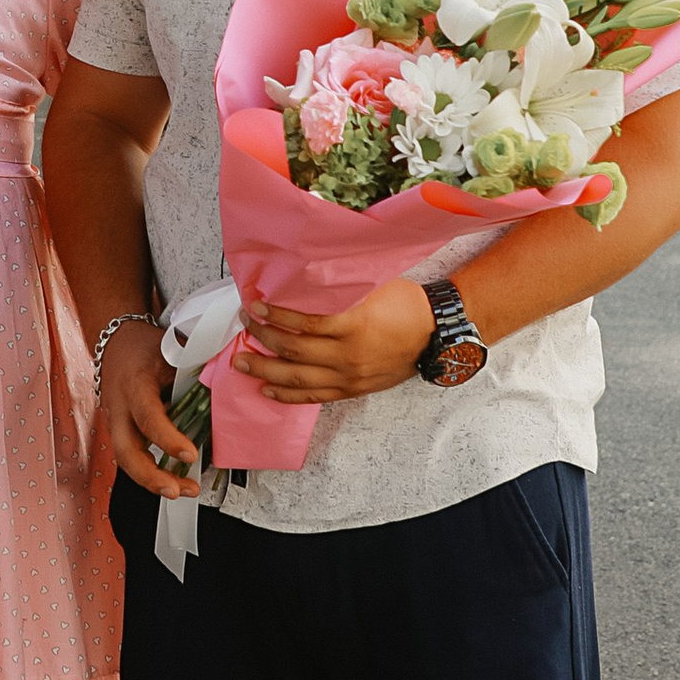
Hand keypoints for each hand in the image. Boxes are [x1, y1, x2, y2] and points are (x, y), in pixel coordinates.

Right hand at [99, 320, 199, 500]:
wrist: (116, 342)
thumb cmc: (145, 347)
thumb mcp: (170, 349)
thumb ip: (195, 368)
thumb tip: (228, 380)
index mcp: (135, 385)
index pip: (148, 417)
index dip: (167, 439)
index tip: (191, 455)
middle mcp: (120, 408)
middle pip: (126, 452)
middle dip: (150, 477)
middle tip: (177, 491)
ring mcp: (116, 422)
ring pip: (126, 460)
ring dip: (152, 481)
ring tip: (183, 491)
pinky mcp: (121, 431)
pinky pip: (133, 456)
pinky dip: (152, 472)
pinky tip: (174, 481)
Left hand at [234, 279, 434, 403]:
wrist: (437, 332)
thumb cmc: (407, 304)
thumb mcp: (373, 287)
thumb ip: (340, 290)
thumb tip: (302, 282)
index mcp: (354, 326)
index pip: (304, 324)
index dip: (276, 316)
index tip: (255, 306)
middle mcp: (348, 355)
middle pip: (294, 352)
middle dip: (262, 340)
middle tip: (244, 327)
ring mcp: (350, 376)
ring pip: (298, 379)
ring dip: (266, 370)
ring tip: (242, 362)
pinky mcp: (353, 389)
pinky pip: (314, 396)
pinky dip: (288, 395)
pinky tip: (268, 388)